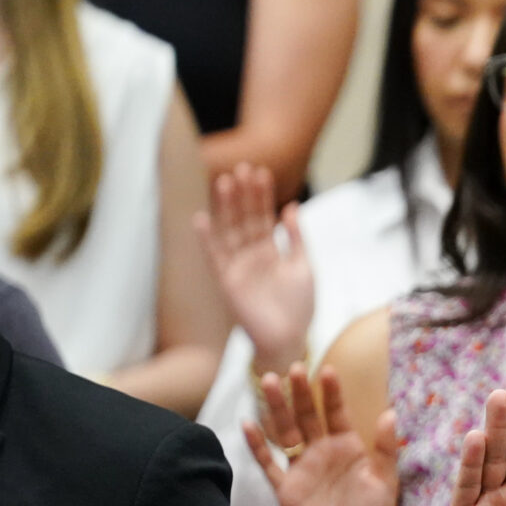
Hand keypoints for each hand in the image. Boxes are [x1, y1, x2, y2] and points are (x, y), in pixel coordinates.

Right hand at [196, 163, 313, 371]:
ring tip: (225, 182)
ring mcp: (238, 266)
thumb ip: (297, 238)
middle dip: (244, 194)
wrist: (290, 338)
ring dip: (226, 207)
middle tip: (243, 167)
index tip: (261, 171)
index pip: (264, 217)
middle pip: (246, 218)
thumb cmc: (299, 307)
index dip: (262, 195)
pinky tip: (201, 217)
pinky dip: (207, 238)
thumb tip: (292, 206)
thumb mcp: (304, 266)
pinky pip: (215, 256)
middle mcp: (251, 256)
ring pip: (230, 231)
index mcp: (270, 251)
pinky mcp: (227, 281)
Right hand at [245, 364, 399, 505]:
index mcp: (348, 448)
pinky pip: (268, 463)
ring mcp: (301, 469)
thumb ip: (386, 448)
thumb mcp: (386, 481)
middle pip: (307, 416)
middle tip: (294, 368)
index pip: (337, 413)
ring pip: (285, 431)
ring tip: (269, 381)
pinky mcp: (286, 489)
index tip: (328, 370)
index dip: (332, 393)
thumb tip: (390, 412)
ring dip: (277, 408)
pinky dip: (257, 445)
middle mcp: (322, 453)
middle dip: (301, 393)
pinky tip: (247, 423)